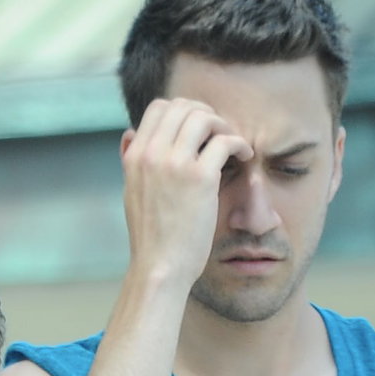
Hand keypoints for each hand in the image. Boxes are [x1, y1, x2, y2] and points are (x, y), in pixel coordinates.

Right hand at [121, 95, 250, 292]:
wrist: (160, 268)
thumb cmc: (150, 237)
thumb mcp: (131, 192)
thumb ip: (131, 161)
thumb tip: (131, 134)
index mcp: (136, 155)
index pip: (159, 108)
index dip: (182, 110)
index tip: (196, 126)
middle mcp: (153, 154)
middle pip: (183, 107)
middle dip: (205, 114)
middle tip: (218, 131)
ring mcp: (176, 164)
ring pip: (204, 118)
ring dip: (222, 125)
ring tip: (231, 142)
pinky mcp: (201, 178)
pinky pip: (225, 142)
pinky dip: (238, 143)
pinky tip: (243, 155)